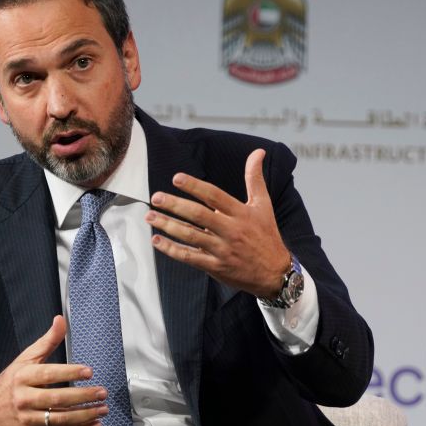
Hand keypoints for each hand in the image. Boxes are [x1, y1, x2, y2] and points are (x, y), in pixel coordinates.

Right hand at [0, 315, 108, 425]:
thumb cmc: (11, 381)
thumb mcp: (25, 359)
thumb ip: (47, 341)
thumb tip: (60, 320)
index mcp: (23, 377)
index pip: (48, 374)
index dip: (70, 372)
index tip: (89, 371)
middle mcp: (24, 398)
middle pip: (57, 399)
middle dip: (82, 396)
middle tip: (101, 392)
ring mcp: (28, 418)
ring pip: (60, 420)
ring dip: (84, 415)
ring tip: (102, 409)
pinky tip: (93, 424)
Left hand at [145, 149, 289, 297]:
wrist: (275, 273)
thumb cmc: (266, 235)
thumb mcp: (263, 205)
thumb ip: (255, 178)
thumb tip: (258, 152)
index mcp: (241, 213)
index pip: (215, 196)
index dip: (195, 186)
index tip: (177, 178)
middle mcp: (231, 230)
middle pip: (199, 215)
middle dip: (175, 205)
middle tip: (156, 197)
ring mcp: (222, 249)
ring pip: (191, 236)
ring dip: (168, 225)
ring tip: (150, 216)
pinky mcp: (216, 267)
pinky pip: (190, 257)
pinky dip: (172, 249)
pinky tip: (157, 240)